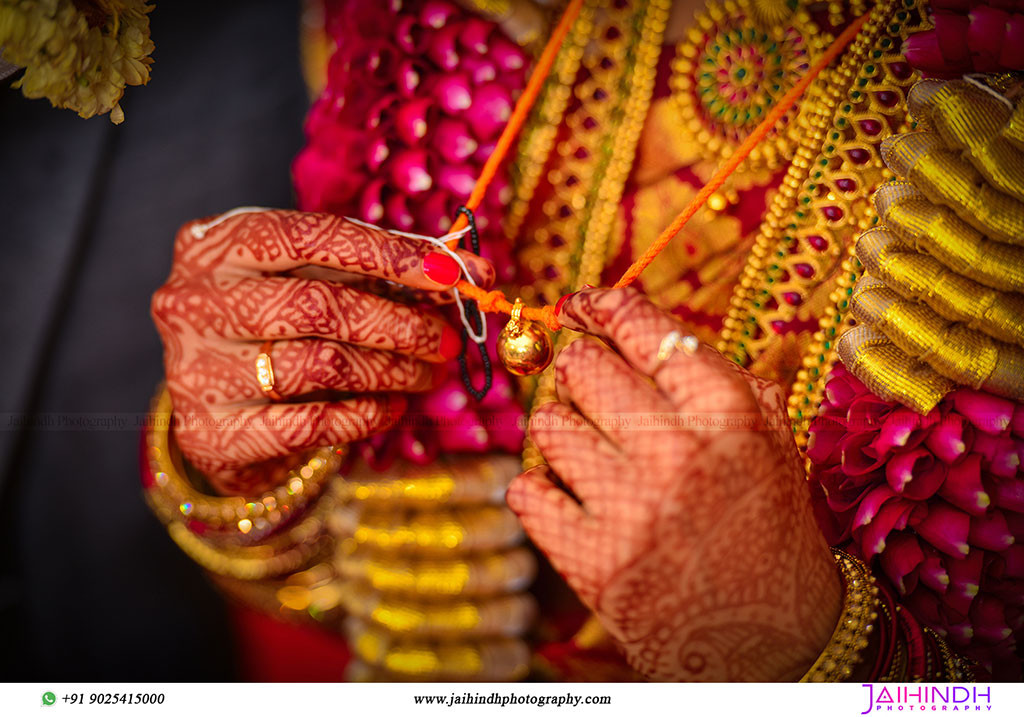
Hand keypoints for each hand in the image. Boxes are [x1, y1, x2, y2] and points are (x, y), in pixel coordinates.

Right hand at [151, 209, 492, 493]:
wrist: (218, 414)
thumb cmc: (278, 330)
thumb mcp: (314, 281)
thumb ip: (381, 269)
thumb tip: (469, 271)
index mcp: (216, 243)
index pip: (314, 235)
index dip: (392, 253)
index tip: (453, 274)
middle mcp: (192, 300)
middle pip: (321, 305)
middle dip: (402, 324)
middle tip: (447, 340)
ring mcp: (193, 368)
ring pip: (323, 364)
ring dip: (394, 370)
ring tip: (429, 374)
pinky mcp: (210, 433)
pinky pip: (312, 423)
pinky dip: (368, 414)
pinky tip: (395, 406)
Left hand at [506, 288, 840, 680]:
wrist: (776, 637)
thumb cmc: (766, 524)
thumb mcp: (765, 439)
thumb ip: (709, 376)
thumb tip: (628, 319)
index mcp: (726, 415)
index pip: (640, 327)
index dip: (600, 306)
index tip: (580, 306)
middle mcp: (677, 454)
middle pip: (582, 368)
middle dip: (582, 373)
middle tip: (595, 395)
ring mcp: (630, 509)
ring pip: (547, 424)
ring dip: (561, 431)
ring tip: (594, 456)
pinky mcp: (592, 561)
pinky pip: (527, 492)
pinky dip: (538, 490)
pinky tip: (569, 497)